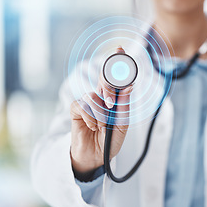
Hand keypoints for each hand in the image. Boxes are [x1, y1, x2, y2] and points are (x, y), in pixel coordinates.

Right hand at [70, 47, 131, 178]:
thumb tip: (129, 86)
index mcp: (114, 99)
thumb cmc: (110, 141)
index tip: (119, 49)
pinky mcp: (76, 109)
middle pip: (104, 79)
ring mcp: (88, 102)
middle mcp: (101, 97)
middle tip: (111, 104)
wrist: (95, 158)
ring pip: (95, 95)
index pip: (116, 78)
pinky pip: (84, 105)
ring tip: (102, 127)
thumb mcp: (122, 125)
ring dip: (101, 114)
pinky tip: (92, 127)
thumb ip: (125, 106)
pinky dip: (91, 118)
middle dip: (109, 88)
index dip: (117, 63)